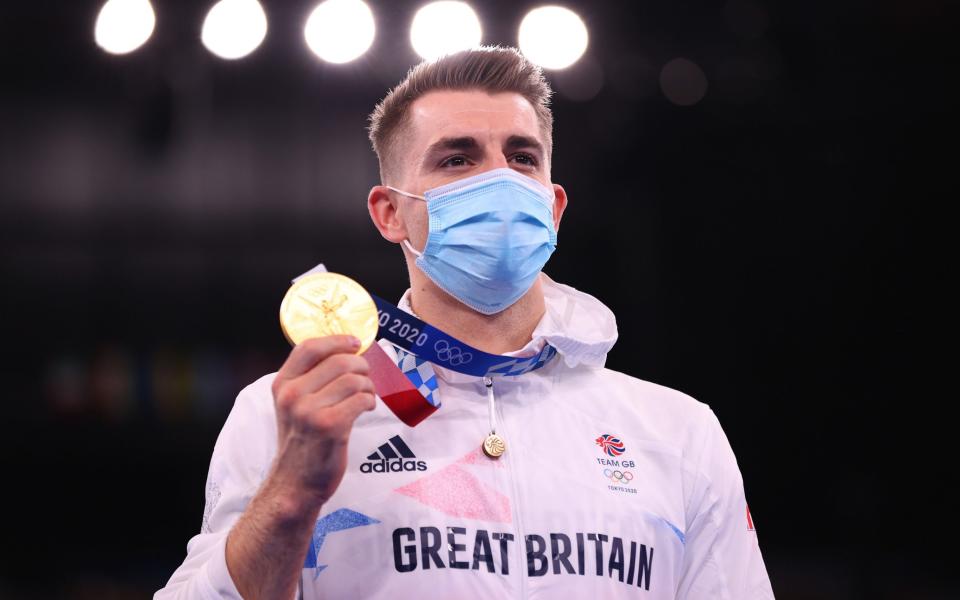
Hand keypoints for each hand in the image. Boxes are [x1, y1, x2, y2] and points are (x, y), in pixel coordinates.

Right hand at [269, 335, 375, 509]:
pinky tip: (366, 408)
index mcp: (282, 385)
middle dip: (361, 367)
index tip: (355, 343)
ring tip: (366, 396)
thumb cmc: (302, 441)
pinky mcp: (330, 426)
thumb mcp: (293, 405)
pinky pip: (361, 399)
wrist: (296, 483)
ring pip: (353, 380)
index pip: (309, 347)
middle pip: (339, 361)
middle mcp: (292, 395)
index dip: (337, 340)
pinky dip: (370, 401)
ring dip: (368, 386)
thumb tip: (346, 350)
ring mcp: (309, 411)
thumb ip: (310, 379)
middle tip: (365, 378)